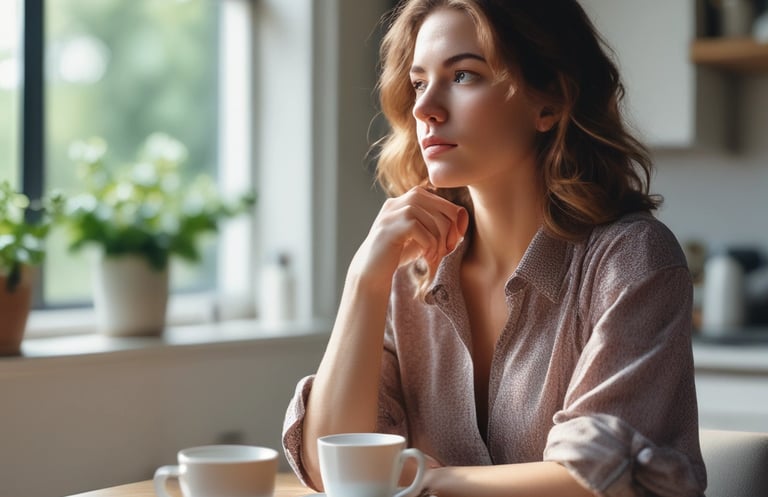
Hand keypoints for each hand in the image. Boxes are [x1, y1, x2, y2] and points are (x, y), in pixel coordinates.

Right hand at [351, 186, 468, 287]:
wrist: (371, 274)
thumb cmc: (397, 255)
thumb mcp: (419, 235)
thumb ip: (435, 223)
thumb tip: (462, 215)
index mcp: (403, 201)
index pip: (436, 198)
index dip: (452, 216)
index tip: (455, 239)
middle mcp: (396, 203)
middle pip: (437, 205)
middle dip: (449, 227)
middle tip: (449, 248)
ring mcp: (391, 214)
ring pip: (431, 218)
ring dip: (440, 240)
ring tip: (435, 256)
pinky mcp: (389, 228)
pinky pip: (421, 230)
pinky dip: (429, 245)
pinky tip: (426, 257)